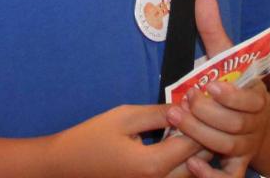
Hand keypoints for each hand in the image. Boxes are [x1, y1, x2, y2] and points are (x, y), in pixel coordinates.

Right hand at [46, 104, 209, 177]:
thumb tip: (184, 107)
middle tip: (201, 111)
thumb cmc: (93, 138)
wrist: (66, 166)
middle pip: (198, 163)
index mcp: (154, 166)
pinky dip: (182, 162)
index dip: (200, 120)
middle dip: (204, 136)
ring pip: (190, 174)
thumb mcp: (124, 117)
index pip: (193, 144)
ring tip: (192, 125)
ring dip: (195, 151)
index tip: (199, 99)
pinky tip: (175, 143)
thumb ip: (156, 114)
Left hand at [165, 0, 268, 176]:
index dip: (231, 94)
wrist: (266, 125)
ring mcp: (246, 149)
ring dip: (200, 134)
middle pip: (233, 124)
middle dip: (206, 113)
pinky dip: (212, 176)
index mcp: (256, 98)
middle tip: (182, 101)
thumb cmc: (237, 86)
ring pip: (225, 147)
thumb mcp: (229, 58)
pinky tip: (192, 166)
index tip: (210, 84)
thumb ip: (214, 30)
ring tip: (175, 120)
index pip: (249, 99)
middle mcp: (253, 125)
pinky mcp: (236, 167)